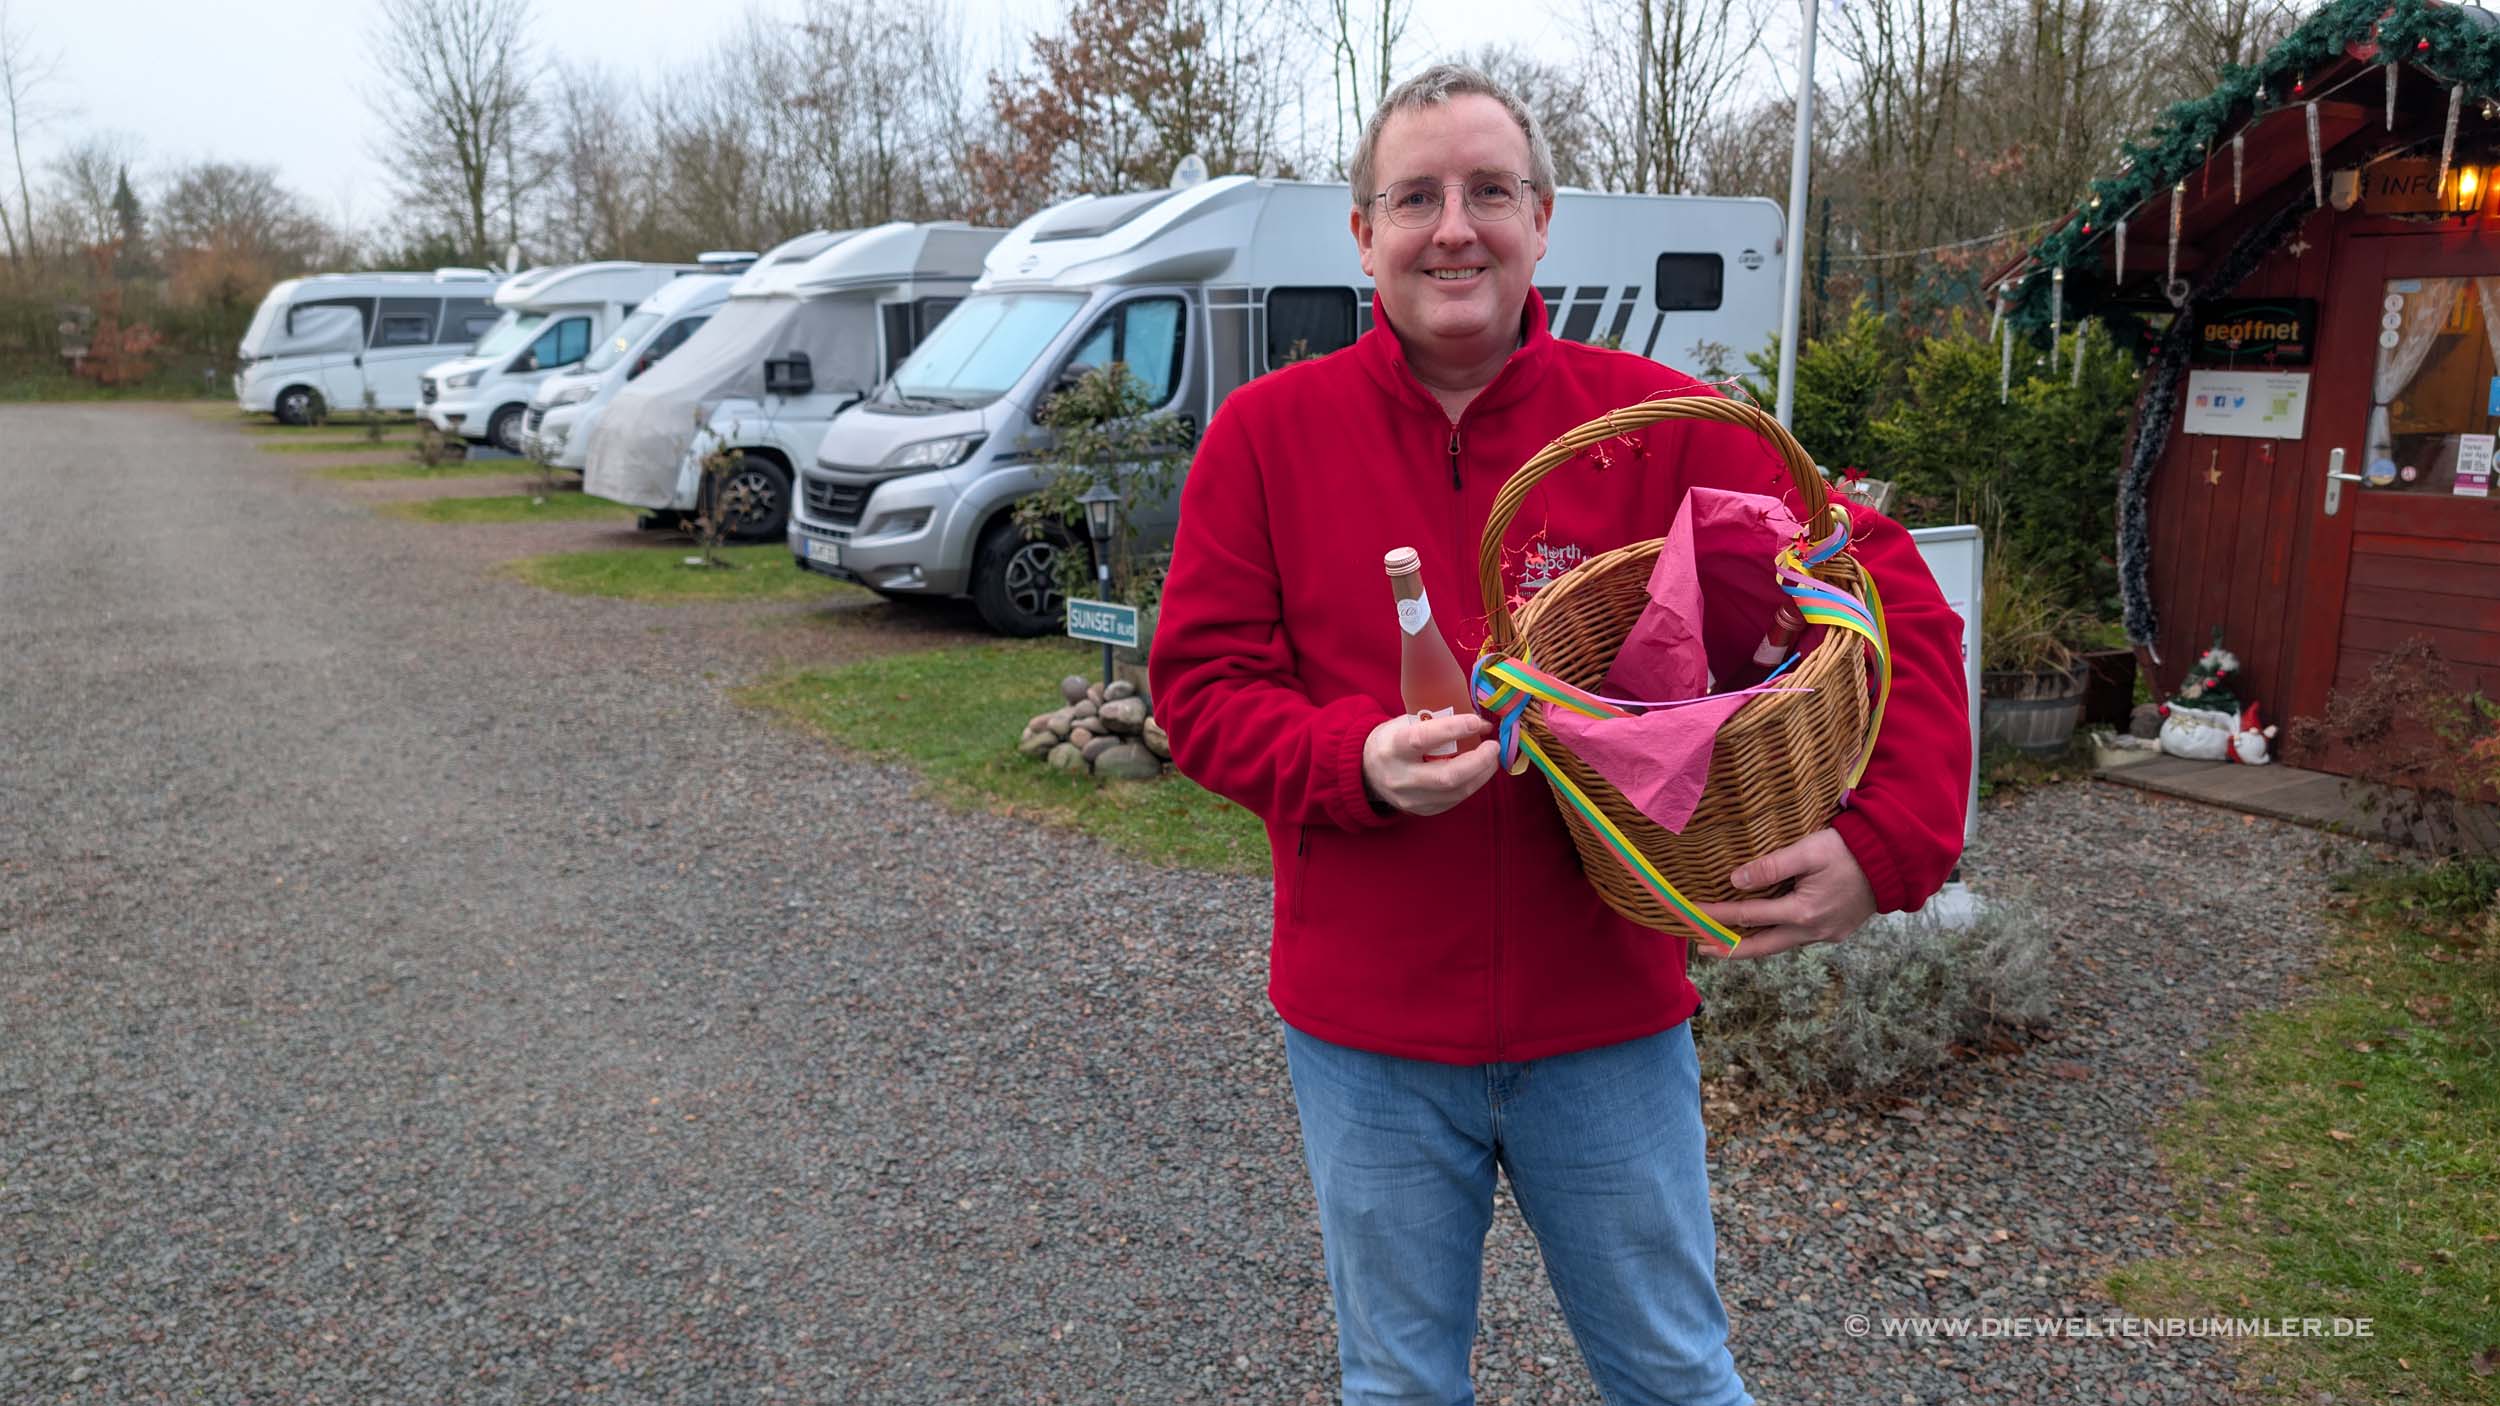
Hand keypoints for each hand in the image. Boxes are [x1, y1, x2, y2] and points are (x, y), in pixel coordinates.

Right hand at [1361, 712, 1497, 816]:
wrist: (1367, 771)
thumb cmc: (1392, 740)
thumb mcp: (1404, 723)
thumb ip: (1437, 721)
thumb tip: (1479, 721)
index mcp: (1392, 748)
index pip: (1422, 739)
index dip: (1452, 730)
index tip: (1476, 722)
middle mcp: (1400, 776)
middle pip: (1446, 775)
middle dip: (1478, 761)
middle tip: (1494, 746)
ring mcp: (1411, 798)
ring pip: (1456, 791)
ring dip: (1481, 774)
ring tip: (1492, 758)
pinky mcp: (1423, 810)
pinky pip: (1455, 800)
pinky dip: (1472, 784)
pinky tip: (1480, 771)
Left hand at [1693, 827, 1876, 959]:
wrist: (1893, 862)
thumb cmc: (1850, 851)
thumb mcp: (1809, 851)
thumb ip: (1771, 866)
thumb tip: (1736, 880)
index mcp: (1803, 912)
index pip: (1749, 916)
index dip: (1718, 915)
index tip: (1692, 913)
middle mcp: (1812, 931)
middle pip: (1761, 946)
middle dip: (1728, 948)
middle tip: (1701, 947)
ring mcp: (1824, 935)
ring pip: (1779, 945)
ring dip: (1751, 944)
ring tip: (1725, 941)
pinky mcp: (1834, 932)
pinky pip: (1796, 939)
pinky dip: (1774, 937)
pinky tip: (1763, 931)